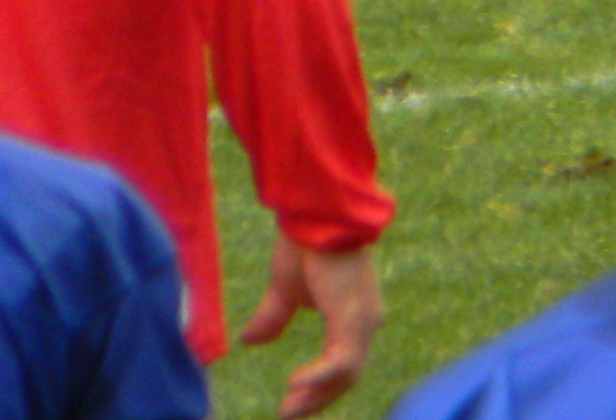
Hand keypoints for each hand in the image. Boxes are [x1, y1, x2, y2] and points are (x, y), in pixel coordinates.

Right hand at [239, 230, 379, 417]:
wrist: (314, 215)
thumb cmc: (304, 245)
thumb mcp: (283, 290)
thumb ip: (272, 316)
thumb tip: (250, 340)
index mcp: (352, 315)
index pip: (343, 364)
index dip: (318, 387)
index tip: (290, 404)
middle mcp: (365, 319)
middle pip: (348, 375)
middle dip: (317, 399)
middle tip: (287, 414)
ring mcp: (363, 318)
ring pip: (347, 373)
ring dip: (316, 395)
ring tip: (289, 408)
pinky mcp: (352, 314)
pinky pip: (341, 359)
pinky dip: (319, 377)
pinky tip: (294, 383)